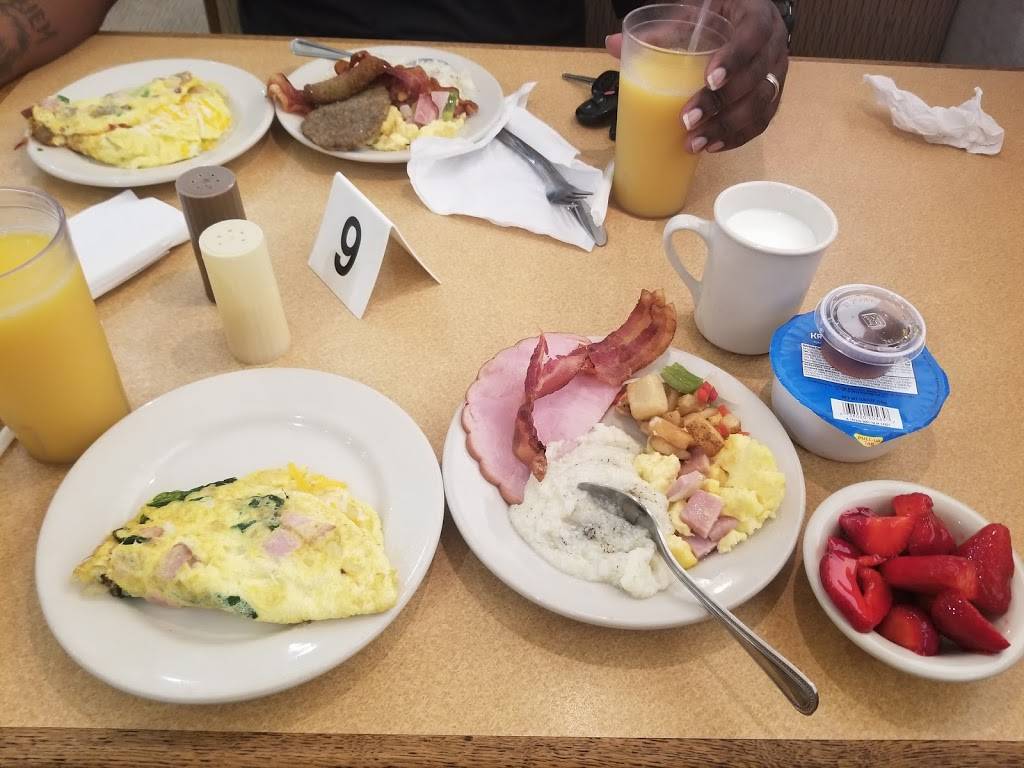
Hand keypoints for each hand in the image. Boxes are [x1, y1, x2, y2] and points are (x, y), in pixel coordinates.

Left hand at [606, 0, 787, 153]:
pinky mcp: (772, 97)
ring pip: (761, 106)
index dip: (734, 60)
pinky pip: (760, 122)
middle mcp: (773, 46)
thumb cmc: (716, 18)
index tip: (708, 81)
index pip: (753, 36)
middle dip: (721, 105)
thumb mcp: (691, 15)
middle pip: (756, 79)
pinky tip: (712, 147)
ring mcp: (776, 74)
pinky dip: (736, 138)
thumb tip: (612, 45)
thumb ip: (659, 30)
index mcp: (756, 16)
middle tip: (688, 120)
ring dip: (727, 129)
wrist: (742, 21)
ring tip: (695, 143)